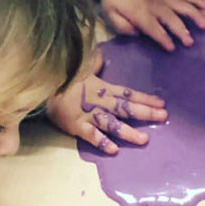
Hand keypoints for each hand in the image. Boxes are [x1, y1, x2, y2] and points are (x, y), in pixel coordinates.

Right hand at [46, 51, 166, 154]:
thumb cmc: (61, 80)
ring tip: (144, 140)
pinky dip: (102, 142)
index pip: (128, 93)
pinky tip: (114, 150)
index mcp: (102, 88)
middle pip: (126, 108)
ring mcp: (88, 115)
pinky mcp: (76, 126)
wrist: (41, 87)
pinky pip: (91, 135)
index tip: (162, 103)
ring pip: (112, 123)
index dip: (145, 98)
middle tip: (163, 117)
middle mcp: (99, 102)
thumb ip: (92, 64)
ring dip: (128, 132)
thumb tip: (100, 55)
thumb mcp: (79, 69)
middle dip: (145, 112)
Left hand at [101, 0, 204, 50]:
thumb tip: (136, 34)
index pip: (154, 29)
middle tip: (190, 43)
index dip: (163, 39)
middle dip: (182, 31)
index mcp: (140, 13)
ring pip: (183, 6)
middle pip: (171, 19)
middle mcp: (156, 5)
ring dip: (195, 16)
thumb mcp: (109, 12)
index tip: (172, 48)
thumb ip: (121, 25)